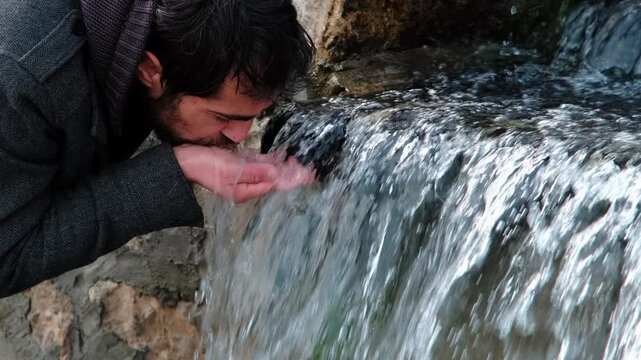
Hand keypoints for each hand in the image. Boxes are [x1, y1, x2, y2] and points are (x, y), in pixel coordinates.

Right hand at [173, 145, 313, 202]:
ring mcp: (243, 176)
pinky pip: (259, 164)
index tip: (308, 175)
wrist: (183, 161)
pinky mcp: (239, 166)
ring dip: (284, 167)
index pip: (275, 184)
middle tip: (311, 169)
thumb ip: (254, 171)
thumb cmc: (203, 165)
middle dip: (292, 174)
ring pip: (269, 171)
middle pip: (275, 179)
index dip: (293, 179)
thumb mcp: (230, 169)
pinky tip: (282, 157)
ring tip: (301, 163)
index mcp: (245, 190)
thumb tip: (276, 174)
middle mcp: (246, 185)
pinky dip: (271, 161)